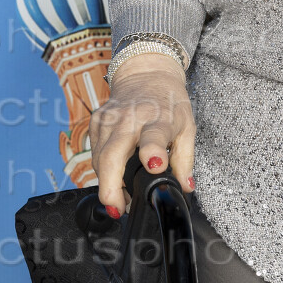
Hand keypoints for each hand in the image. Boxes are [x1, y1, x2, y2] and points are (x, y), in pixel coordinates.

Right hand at [90, 54, 195, 216]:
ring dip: (107, 184)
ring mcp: (109, 119)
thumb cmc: (168, 102)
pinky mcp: (96, 121)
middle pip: (112, 155)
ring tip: (121, 200)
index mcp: (158, 118)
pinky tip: (114, 178)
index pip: (153, 135)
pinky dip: (103, 170)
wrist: (146, 74)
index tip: (154, 166)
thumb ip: (185, 160)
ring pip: (99, 159)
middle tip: (118, 208)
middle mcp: (130, 118)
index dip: (152, 152)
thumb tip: (184, 187)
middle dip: (111, 187)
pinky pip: (95, 153)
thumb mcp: (187, 127)